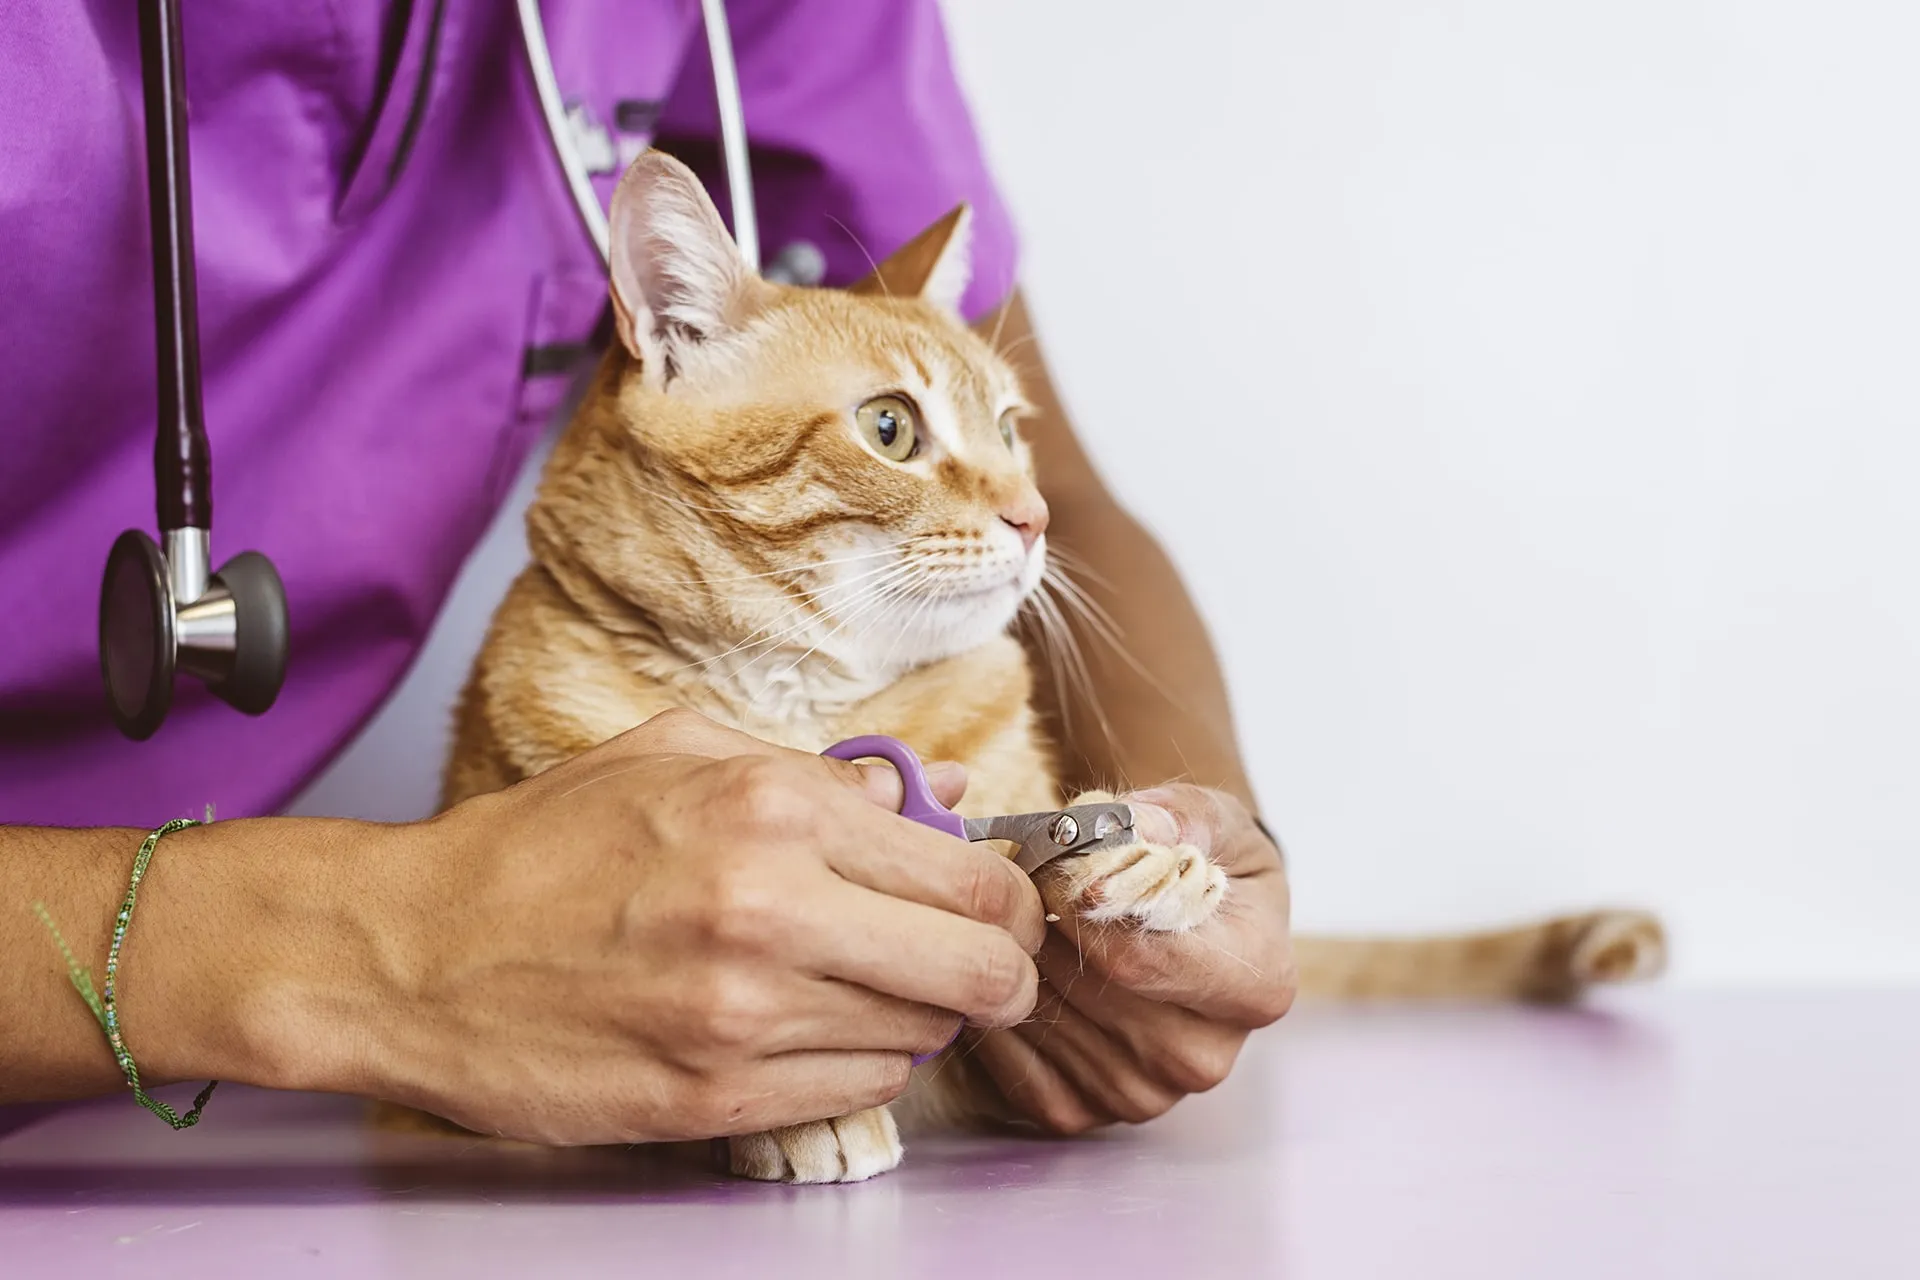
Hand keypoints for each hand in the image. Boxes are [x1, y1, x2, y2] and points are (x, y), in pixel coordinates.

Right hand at [289, 709, 1044, 1144]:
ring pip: (921, 1038)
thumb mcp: (677, 757)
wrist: (411, 955)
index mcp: (773, 809)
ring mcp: (745, 1016)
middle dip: (1002, 974)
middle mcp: (772, 911)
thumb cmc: (541, 848)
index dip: (1011, 904)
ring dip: (915, 1018)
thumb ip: (819, 772)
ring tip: (857, 986)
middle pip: (978, 970)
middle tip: (985, 971)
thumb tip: (932, 795)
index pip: (972, 879)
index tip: (1004, 912)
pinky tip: (809, 1030)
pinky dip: (856, 1065)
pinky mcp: (714, 1096)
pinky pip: (855, 1093)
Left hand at [967, 784, 1294, 1131]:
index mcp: (1255, 986)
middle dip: (1041, 924)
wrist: (1188, 915)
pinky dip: (996, 1010)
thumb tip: (1137, 829)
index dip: (1077, 903)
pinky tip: (1008, 966)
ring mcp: (1147, 1095)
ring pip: (1045, 1020)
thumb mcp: (1209, 817)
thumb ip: (1177, 815)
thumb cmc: (1201, 860)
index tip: (1050, 862)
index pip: (1138, 958)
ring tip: (1022, 918)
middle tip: (1023, 878)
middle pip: (1086, 989)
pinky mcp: (1088, 1111)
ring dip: (1014, 960)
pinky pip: (1014, 1065)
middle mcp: (1207, 1056)